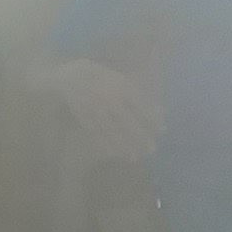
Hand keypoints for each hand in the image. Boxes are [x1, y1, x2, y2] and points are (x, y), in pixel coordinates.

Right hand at [32, 60, 161, 159]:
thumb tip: (160, 111)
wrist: (69, 74)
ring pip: (111, 129)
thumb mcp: (120, 80)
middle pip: (127, 120)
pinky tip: (114, 153)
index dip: (152, 118)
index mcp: (120, 85)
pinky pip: (95, 131)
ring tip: (135, 157)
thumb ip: (139, 94)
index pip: (141, 104)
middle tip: (152, 150)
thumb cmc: (100, 76)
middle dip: (140, 136)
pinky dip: (105, 143)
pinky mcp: (83, 115)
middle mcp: (108, 97)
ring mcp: (94, 107)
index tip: (163, 131)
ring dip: (123, 144)